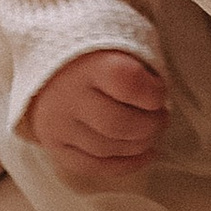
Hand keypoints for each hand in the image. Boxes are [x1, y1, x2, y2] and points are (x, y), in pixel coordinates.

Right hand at [22, 49, 169, 178]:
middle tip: (161, 116)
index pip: (129, 83)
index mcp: (88, 63)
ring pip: (108, 148)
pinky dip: (125, 165)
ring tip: (149, 131)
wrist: (48, 65)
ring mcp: (58, 124)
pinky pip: (92, 166)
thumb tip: (161, 100)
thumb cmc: (95, 53)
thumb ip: (140, 66)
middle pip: (119, 124)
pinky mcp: (54, 145)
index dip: (154, 93)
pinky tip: (144, 154)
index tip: (159, 91)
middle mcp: (68, 95)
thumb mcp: (119, 44)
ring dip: (140, 145)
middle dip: (151, 125)